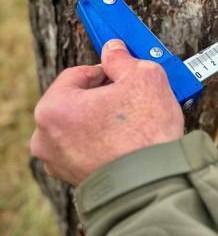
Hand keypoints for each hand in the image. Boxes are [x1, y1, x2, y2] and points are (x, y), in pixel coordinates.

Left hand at [30, 40, 183, 184]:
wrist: (153, 184)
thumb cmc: (144, 132)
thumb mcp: (142, 77)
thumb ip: (123, 60)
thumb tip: (114, 50)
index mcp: (53, 108)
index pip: (78, 75)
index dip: (104, 69)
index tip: (123, 70)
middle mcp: (46, 137)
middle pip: (78, 101)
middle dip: (105, 95)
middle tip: (132, 93)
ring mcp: (59, 162)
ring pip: (83, 126)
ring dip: (105, 118)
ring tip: (136, 117)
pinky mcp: (75, 179)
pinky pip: (89, 148)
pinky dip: (106, 141)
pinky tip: (130, 139)